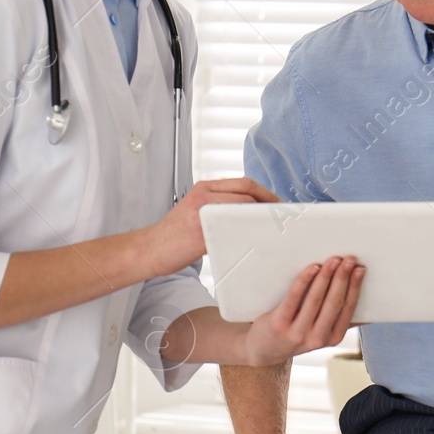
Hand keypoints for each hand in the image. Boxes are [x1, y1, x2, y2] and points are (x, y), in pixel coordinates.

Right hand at [149, 178, 278, 270]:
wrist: (148, 250)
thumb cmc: (174, 237)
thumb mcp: (197, 214)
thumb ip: (219, 209)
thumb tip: (249, 216)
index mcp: (204, 187)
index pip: (244, 183)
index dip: (266, 193)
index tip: (279, 206)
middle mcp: (203, 194)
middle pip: (248, 189)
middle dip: (271, 202)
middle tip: (285, 217)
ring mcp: (201, 211)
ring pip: (243, 205)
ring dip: (263, 216)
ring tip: (276, 228)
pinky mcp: (200, 231)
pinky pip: (231, 229)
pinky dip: (248, 232)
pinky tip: (258, 241)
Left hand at [243, 256, 362, 365]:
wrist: (264, 349)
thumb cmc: (296, 333)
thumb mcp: (320, 333)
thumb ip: (338, 319)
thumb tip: (364, 301)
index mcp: (333, 338)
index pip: (348, 308)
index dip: (355, 287)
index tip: (359, 269)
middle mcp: (317, 338)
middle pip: (334, 302)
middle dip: (343, 277)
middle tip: (349, 259)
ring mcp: (297, 332)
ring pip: (316, 299)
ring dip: (326, 276)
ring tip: (333, 260)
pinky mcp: (279, 324)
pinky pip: (294, 297)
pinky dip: (305, 280)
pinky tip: (312, 268)